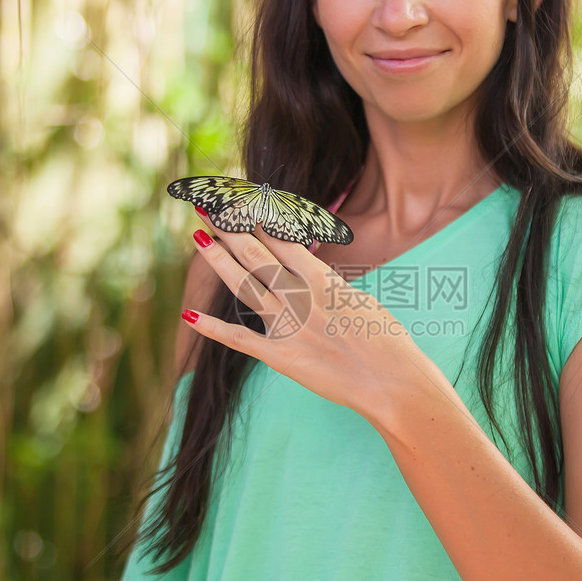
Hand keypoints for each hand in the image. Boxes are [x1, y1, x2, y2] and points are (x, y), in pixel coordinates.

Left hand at [182, 213, 432, 422]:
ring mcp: (288, 325)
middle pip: (255, 253)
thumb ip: (330, 288)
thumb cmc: (387, 341)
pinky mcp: (280, 357)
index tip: (240, 199)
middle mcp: (300, 296)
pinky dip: (213, 328)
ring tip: (196, 235)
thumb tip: (314, 276)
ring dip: (217, 259)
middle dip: (228, 226)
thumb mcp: (360, 300)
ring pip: (243, 285)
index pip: (281, 237)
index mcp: (323, 279)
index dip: (256, 216)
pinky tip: (189, 316)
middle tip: (206, 204)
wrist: (392, 380)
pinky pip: (240, 340)